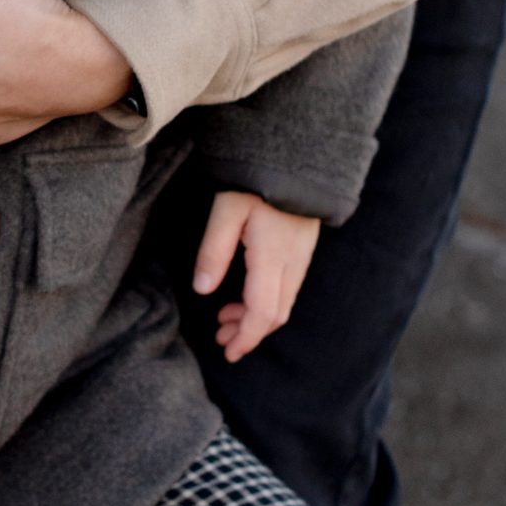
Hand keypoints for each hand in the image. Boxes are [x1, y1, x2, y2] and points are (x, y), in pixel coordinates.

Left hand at [193, 189, 319, 363]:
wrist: (297, 154)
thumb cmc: (256, 177)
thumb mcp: (227, 209)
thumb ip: (214, 250)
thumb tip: (203, 290)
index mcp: (273, 257)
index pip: (263, 312)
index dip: (246, 337)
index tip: (228, 351)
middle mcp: (293, 262)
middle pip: (275, 313)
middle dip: (248, 332)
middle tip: (220, 337)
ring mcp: (302, 256)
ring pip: (283, 302)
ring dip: (256, 317)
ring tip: (225, 318)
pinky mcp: (303, 249)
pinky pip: (288, 288)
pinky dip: (266, 301)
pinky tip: (245, 296)